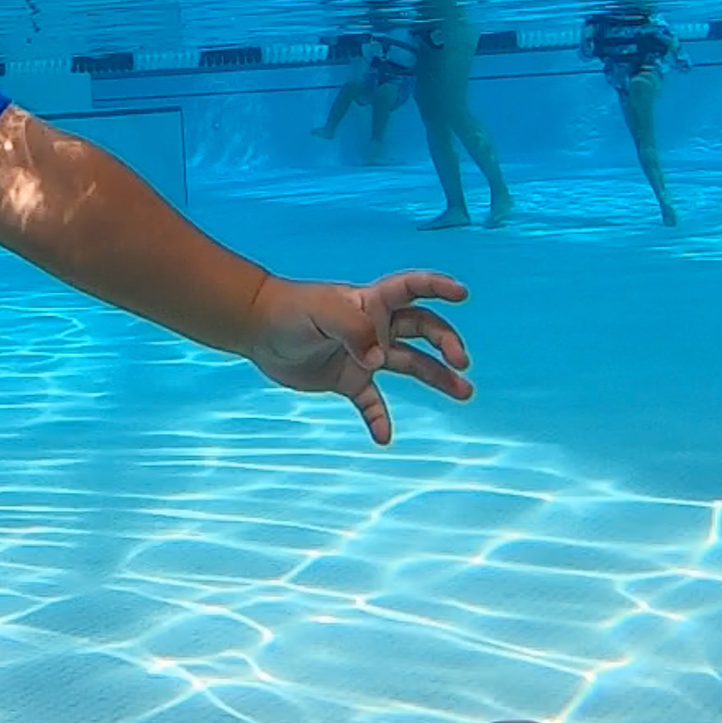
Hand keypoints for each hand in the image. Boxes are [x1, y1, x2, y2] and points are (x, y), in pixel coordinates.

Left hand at [241, 269, 469, 443]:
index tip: (461, 293)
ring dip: (438, 378)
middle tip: (460, 361)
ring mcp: (364, 355)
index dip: (437, 286)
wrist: (257, 329)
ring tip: (464, 392)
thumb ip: (353, 329)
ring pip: (412, 365)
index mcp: (370, 302)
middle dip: (446, 342)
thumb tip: (378, 359)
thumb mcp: (321, 312)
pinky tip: (384, 436)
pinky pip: (372, 402)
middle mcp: (375, 327)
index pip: (411, 289)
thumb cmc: (289, 310)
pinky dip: (379, 418)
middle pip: (423, 329)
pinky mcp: (349, 380)